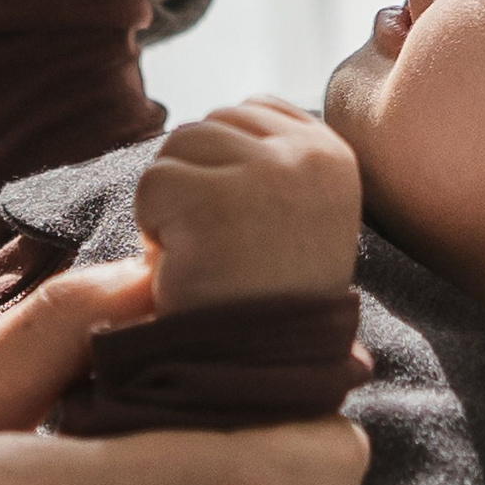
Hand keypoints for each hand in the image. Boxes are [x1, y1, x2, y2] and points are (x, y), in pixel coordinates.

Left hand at [137, 100, 361, 311]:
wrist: (261, 373)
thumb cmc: (269, 303)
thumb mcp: (298, 218)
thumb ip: (274, 162)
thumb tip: (219, 120)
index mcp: (333, 156)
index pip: (250, 111)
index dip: (223, 165)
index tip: (237, 223)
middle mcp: (305, 157)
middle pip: (207, 126)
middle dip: (194, 185)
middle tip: (217, 249)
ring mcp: (262, 177)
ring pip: (174, 150)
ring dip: (170, 206)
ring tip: (203, 258)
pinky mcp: (214, 205)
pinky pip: (151, 188)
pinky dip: (153, 230)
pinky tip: (185, 268)